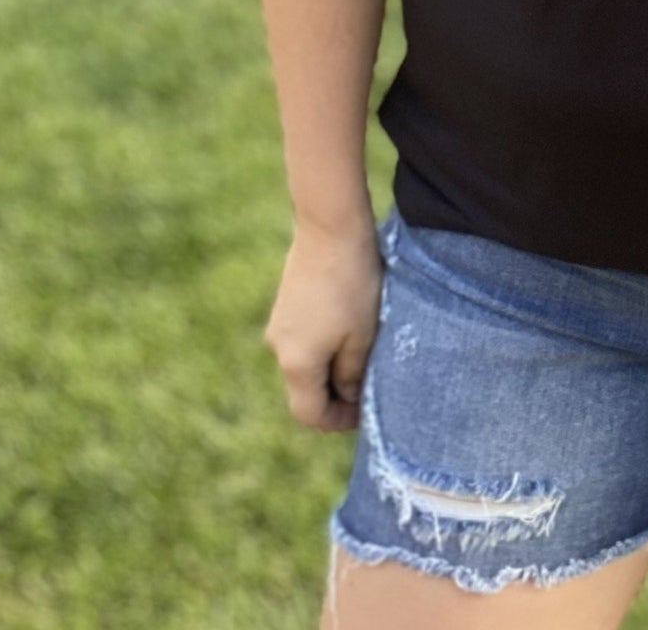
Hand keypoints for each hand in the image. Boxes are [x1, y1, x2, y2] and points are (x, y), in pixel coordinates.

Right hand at [263, 216, 382, 432]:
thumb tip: (348, 396)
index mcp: (296, 364)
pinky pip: (302, 339)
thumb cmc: (352, 284)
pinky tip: (348, 329)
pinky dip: (322, 346)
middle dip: (336, 395)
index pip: (310, 414)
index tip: (366, 411)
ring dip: (330, 368)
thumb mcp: (362, 336)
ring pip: (304, 363)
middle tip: (369, 385)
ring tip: (363, 355)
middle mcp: (278, 348)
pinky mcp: (285, 304)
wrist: (330, 227)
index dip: (338, 420)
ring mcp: (278, 324)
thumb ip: (353, 375)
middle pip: (304, 390)